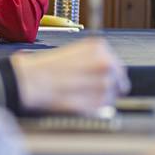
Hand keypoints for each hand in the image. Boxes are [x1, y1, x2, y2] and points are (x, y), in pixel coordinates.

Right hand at [10, 37, 129, 113]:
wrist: (34, 81)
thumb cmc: (47, 66)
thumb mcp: (72, 52)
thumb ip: (92, 60)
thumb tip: (102, 72)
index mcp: (100, 47)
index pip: (116, 64)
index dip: (108, 74)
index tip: (98, 78)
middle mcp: (107, 63)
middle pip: (120, 80)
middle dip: (110, 86)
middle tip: (91, 89)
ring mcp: (105, 83)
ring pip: (113, 95)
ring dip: (102, 97)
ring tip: (81, 95)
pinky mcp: (100, 101)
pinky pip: (105, 107)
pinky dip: (96, 107)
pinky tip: (80, 101)